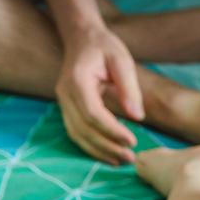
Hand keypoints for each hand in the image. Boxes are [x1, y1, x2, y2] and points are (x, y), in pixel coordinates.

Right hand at [56, 25, 143, 164]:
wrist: (82, 38)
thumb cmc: (105, 47)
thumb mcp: (122, 61)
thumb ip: (129, 88)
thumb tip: (137, 117)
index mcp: (77, 80)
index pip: (92, 113)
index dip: (112, 130)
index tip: (132, 141)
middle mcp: (64, 93)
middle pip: (84, 128)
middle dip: (107, 146)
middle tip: (131, 157)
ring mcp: (62, 102)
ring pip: (77, 134)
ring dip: (99, 151)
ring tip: (122, 161)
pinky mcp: (66, 108)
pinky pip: (76, 132)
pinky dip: (91, 147)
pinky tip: (109, 155)